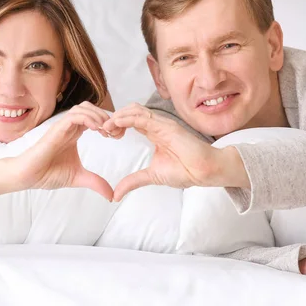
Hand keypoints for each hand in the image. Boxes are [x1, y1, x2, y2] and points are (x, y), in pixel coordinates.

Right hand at [10, 101, 113, 200]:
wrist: (29, 176)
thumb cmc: (48, 174)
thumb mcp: (79, 178)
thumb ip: (96, 183)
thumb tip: (112, 196)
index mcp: (75, 133)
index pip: (94, 118)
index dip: (108, 123)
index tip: (117, 136)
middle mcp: (69, 127)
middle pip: (91, 108)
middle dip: (106, 116)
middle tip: (114, 132)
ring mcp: (63, 126)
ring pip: (83, 108)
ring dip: (98, 116)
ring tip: (106, 131)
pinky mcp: (56, 129)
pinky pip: (74, 116)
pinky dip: (88, 118)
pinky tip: (96, 129)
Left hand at [102, 103, 249, 200]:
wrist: (204, 172)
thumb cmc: (185, 171)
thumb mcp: (152, 176)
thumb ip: (133, 181)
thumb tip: (116, 195)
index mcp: (153, 133)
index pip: (130, 121)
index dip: (115, 125)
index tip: (104, 134)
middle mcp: (157, 125)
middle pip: (130, 112)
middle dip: (113, 118)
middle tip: (101, 130)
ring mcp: (162, 123)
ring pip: (135, 111)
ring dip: (118, 117)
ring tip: (106, 127)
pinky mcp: (166, 126)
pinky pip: (144, 117)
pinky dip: (128, 118)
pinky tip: (116, 124)